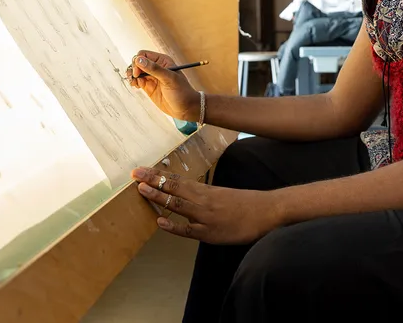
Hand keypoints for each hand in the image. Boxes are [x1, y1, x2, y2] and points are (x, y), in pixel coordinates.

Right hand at [127, 50, 199, 122]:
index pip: (144, 54)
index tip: (138, 72)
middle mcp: (156, 67)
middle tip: (135, 77)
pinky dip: (133, 81)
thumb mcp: (169, 79)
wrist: (185, 108)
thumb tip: (138, 60)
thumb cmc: (181, 91)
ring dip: (131, 75)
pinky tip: (135, 86)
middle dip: (133, 68)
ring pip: (136, 71)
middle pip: (137, 62)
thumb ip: (154, 69)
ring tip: (133, 82)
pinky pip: (137, 80)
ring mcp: (152, 77)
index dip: (138, 61)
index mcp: (162, 61)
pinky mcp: (148, 86)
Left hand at [131, 167, 282, 244]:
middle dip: (153, 181)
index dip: (158, 175)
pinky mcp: (210, 233)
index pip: (177, 180)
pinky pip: (188, 230)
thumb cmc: (247, 203)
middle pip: (174, 188)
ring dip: (159, 197)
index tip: (142, 170)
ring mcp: (205, 216)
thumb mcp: (223, 194)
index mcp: (206, 190)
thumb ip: (204, 196)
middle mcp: (203, 200)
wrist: (267, 211)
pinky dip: (173, 226)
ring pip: (178, 204)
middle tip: (135, 175)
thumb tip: (187, 195)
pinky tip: (160, 222)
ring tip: (142, 190)